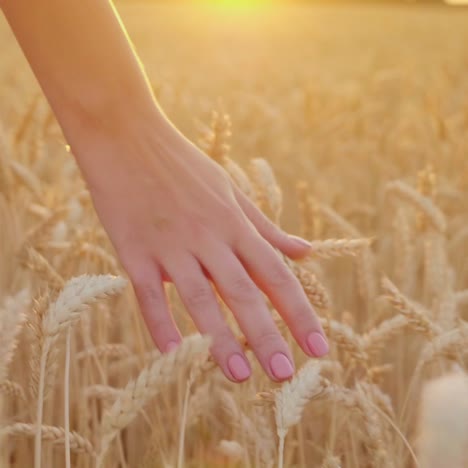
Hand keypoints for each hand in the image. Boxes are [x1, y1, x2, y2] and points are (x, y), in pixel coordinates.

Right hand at [75, 114, 328, 382]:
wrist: (128, 136)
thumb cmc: (183, 165)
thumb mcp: (232, 191)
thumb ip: (266, 227)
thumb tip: (305, 253)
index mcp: (235, 224)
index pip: (276, 274)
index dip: (300, 313)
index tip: (318, 349)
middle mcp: (209, 236)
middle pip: (244, 292)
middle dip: (267, 335)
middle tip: (285, 376)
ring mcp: (171, 244)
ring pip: (199, 298)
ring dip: (218, 338)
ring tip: (238, 376)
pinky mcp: (134, 250)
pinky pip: (148, 294)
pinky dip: (159, 324)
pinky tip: (171, 355)